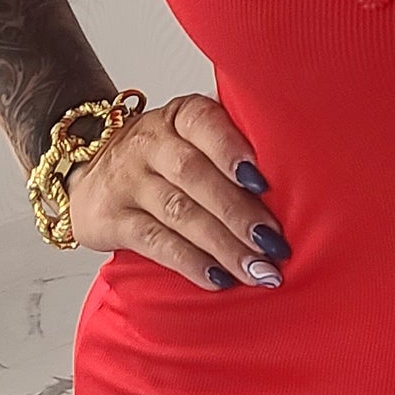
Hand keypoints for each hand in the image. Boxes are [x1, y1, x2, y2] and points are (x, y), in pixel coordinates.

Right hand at [63, 92, 288, 290]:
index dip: (233, 151)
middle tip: (275, 245)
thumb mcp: (192, 140)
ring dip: (224, 245)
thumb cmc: (164, 161)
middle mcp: (149, 141)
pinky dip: (190, 263)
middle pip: (195, 175)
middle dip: (239, 213)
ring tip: (258, 270)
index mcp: (179, 116)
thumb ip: (234, 152)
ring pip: (179, 213)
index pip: (204, 123)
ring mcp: (127, 179)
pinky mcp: (111, 217)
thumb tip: (305, 191)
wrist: (89, 177)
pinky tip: (219, 279)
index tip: (264, 184)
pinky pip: (154, 242)